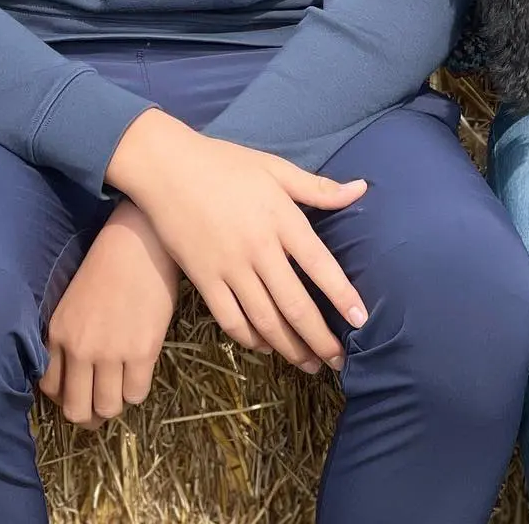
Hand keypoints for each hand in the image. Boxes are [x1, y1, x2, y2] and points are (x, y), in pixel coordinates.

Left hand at [39, 200, 179, 427]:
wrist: (141, 239)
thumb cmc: (110, 264)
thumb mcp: (74, 302)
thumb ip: (70, 337)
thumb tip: (79, 373)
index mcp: (59, 333)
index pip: (51, 390)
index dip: (66, 397)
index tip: (79, 391)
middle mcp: (80, 349)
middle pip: (77, 410)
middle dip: (89, 415)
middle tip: (101, 406)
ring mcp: (111, 352)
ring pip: (108, 408)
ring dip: (115, 404)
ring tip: (122, 388)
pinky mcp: (143, 350)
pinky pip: (136, 393)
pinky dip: (137, 390)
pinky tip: (140, 372)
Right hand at [105, 111, 368, 373]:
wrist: (167, 168)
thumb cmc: (225, 163)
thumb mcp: (274, 168)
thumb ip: (318, 187)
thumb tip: (361, 189)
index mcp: (281, 218)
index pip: (320, 264)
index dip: (342, 295)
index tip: (361, 320)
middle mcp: (258, 248)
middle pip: (295, 304)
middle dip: (320, 338)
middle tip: (339, 361)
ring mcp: (229, 267)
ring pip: (265, 320)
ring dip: (290, 348)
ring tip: (309, 364)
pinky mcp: (203, 279)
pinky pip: (231, 320)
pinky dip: (251, 339)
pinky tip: (267, 346)